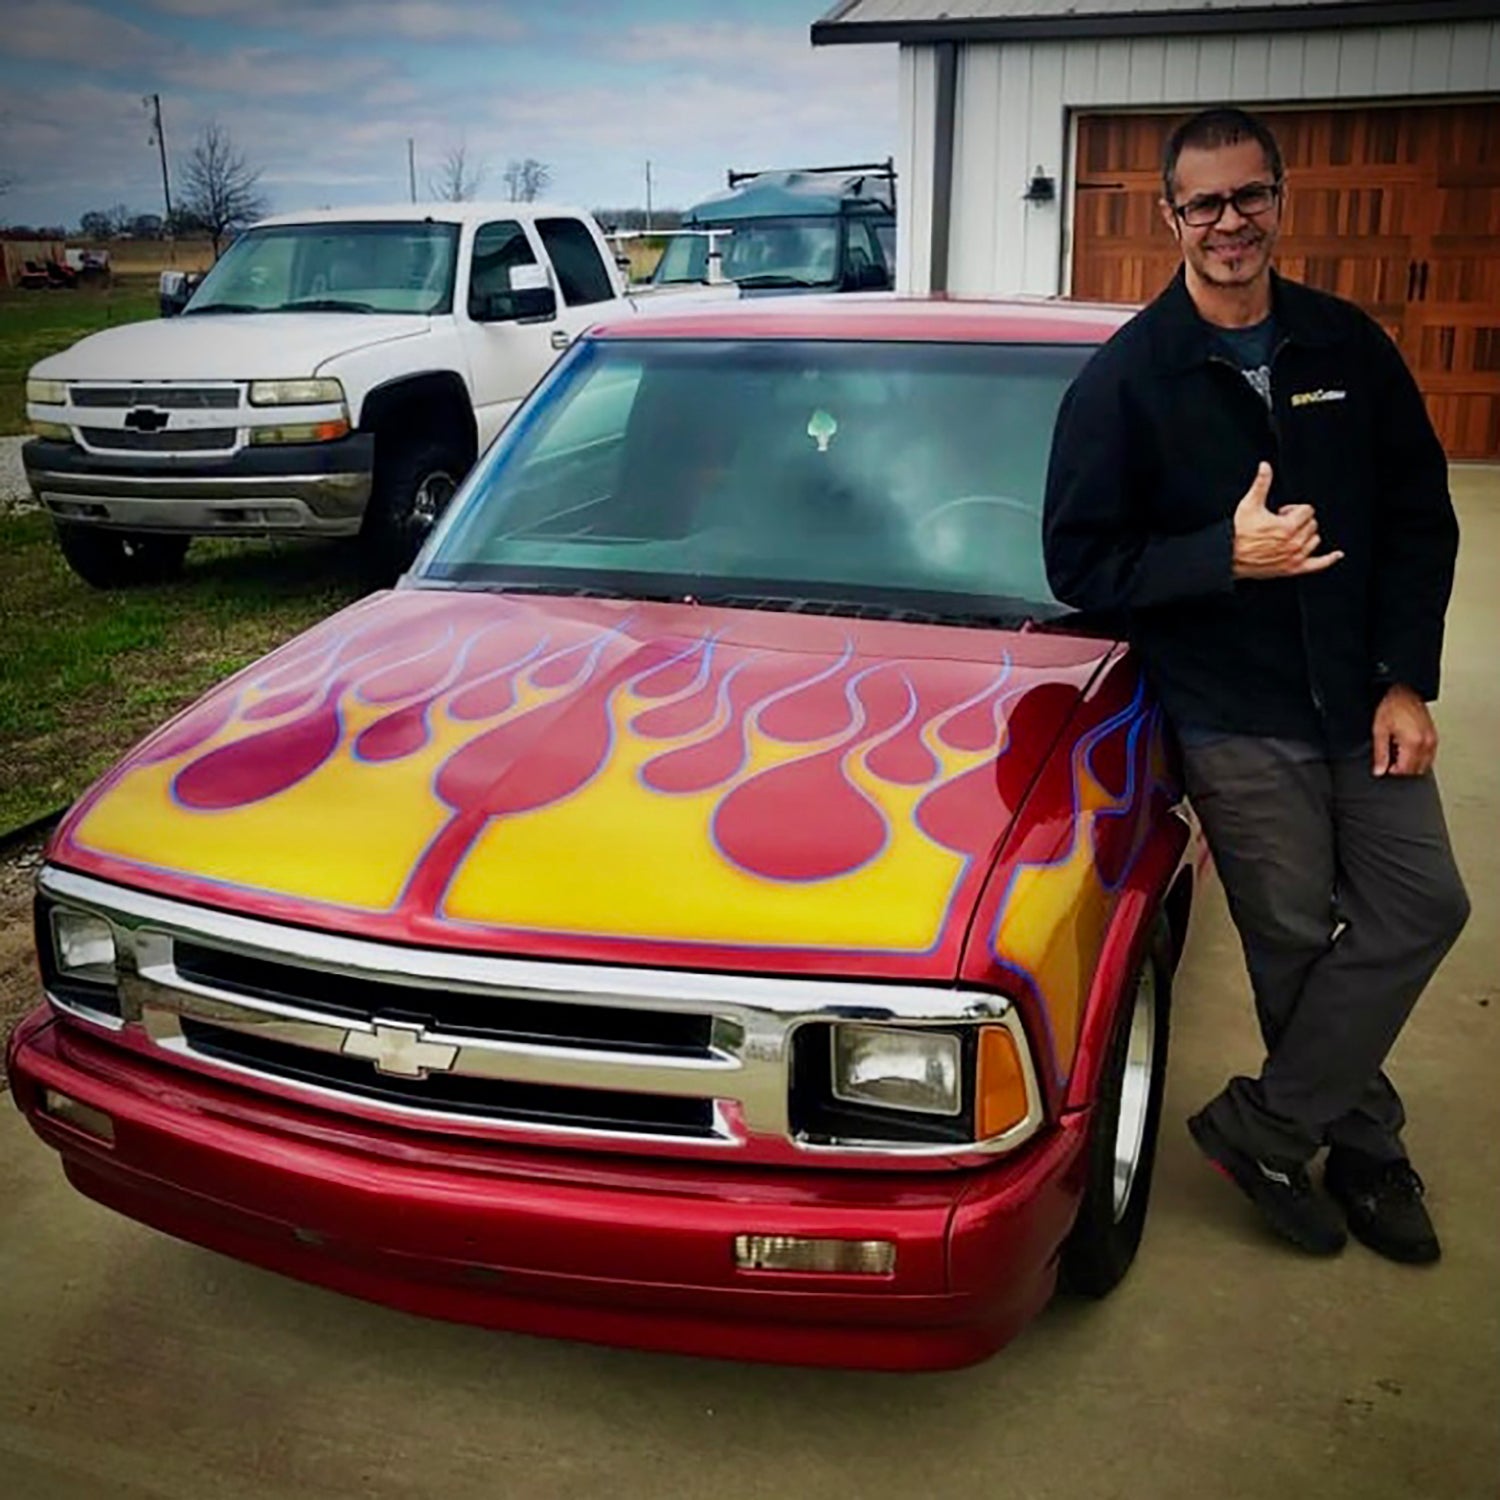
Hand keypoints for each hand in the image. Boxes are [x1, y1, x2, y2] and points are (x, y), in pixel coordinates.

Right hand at [1231, 462, 1345, 579]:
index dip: (1293, 509)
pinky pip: (1317, 565)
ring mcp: (1294, 557)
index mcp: (1287, 527)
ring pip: (1314, 540)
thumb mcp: (1249, 504)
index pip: (1307, 511)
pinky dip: (1328, 560)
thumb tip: (1265, 466)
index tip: (1281, 513)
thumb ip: (1261, 484)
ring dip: (1306, 535)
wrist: (1227, 555)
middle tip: (1280, 524)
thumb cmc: (1237, 532)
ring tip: (1288, 536)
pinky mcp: (1292, 569)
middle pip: (1312, 525)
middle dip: (1299, 521)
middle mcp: (1294, 543)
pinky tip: (1336, 555)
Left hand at [1372, 684, 1437, 776]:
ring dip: (1411, 762)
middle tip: (1391, 754)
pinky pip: (1429, 755)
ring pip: (1424, 765)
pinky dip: (1418, 756)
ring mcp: (1432, 740)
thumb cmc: (1392, 707)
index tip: (1385, 764)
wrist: (1404, 692)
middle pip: (1416, 769)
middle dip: (1402, 767)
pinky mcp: (1434, 736)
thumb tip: (1379, 770)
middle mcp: (1426, 742)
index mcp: (1413, 742)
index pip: (1405, 770)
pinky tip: (1408, 745)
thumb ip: (1380, 753)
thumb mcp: (1380, 731)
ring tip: (1399, 748)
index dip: (1393, 770)